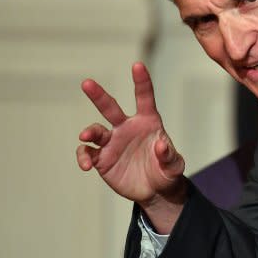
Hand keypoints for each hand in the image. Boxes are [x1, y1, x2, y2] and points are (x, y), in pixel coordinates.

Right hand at [76, 62, 185, 210]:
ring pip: (95, 130)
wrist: (155, 191)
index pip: (144, 98)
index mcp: (148, 122)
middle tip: (86, 83)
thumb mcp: (174, 166)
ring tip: (86, 135)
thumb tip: (161, 145)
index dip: (141, 82)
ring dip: (89, 131)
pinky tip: (86, 166)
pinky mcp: (102, 158)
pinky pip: (87, 153)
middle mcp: (127, 128)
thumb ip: (169, 156)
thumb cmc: (166, 172)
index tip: (138, 66)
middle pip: (110, 107)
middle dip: (98, 95)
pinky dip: (83, 156)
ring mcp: (112, 142)